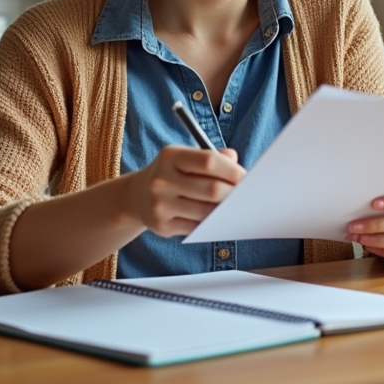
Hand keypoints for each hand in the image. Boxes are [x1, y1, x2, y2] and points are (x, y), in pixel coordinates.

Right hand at [125, 146, 244, 236]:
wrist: (137, 195)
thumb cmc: (173, 173)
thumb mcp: (186, 157)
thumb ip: (213, 157)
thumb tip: (236, 163)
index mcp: (170, 156)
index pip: (209, 161)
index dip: (232, 170)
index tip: (246, 178)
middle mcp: (161, 180)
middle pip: (211, 190)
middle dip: (233, 194)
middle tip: (246, 196)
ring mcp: (159, 205)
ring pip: (206, 212)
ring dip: (224, 211)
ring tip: (234, 207)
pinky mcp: (161, 226)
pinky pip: (197, 227)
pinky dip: (210, 224)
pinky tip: (216, 218)